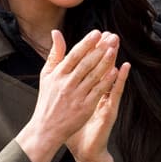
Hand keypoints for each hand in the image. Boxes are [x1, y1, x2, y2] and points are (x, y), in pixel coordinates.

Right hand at [16, 29, 119, 161]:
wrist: (46, 129)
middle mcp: (66, 84)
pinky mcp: (84, 108)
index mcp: (57, 75)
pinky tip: (115, 71)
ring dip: (105, 62)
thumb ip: (54, 53)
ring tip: (114, 49)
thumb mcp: (47, 75)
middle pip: (86, 63)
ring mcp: (76, 96)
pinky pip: (98, 91)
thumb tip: (56, 32)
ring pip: (93, 76)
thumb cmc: (47, 99)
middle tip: (111, 37)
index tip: (97, 32)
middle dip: (99, 49)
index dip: (86, 43)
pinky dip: (106, 81)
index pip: (74, 55)